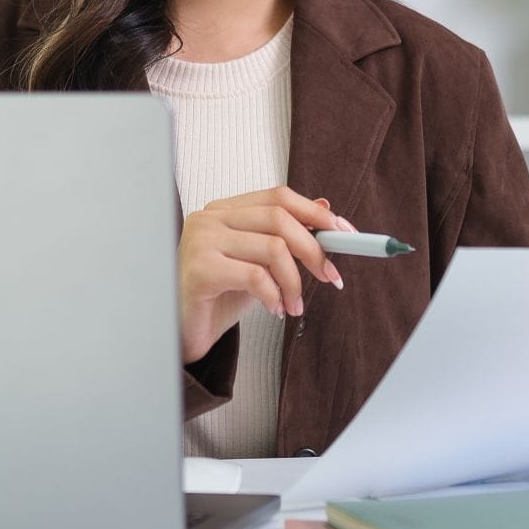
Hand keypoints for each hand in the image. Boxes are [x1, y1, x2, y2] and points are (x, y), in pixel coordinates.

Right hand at [177, 187, 350, 364]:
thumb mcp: (259, 263)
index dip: (315, 213)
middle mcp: (210, 219)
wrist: (184, 331)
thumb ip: (284, 236)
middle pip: (279, 218)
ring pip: (273, 248)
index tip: (344, 233)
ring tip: (294, 304)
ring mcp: (202, 241)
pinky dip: (274, 296)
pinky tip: (274, 309)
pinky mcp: (200, 270)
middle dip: (314, 249)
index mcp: (224, 210)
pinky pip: (255, 277)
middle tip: (330, 275)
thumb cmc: (217, 296)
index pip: (278, 197)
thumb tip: (326, 210)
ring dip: (295, 282)